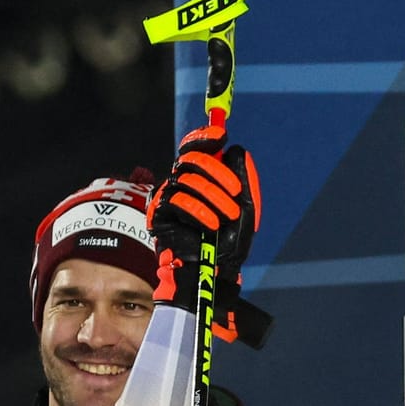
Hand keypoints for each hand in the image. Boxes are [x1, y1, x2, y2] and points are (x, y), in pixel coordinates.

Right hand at [148, 125, 261, 339]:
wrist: (216, 270)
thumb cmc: (230, 242)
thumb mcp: (245, 207)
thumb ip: (243, 179)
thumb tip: (235, 149)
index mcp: (200, 179)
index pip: (194, 149)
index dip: (204, 137)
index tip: (220, 135)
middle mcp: (181, 184)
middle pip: (191, 159)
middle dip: (217, 171)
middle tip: (235, 191)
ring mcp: (168, 198)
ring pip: (186, 178)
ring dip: (213, 196)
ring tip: (228, 216)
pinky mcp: (159, 215)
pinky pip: (178, 200)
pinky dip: (200, 211)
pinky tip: (211, 225)